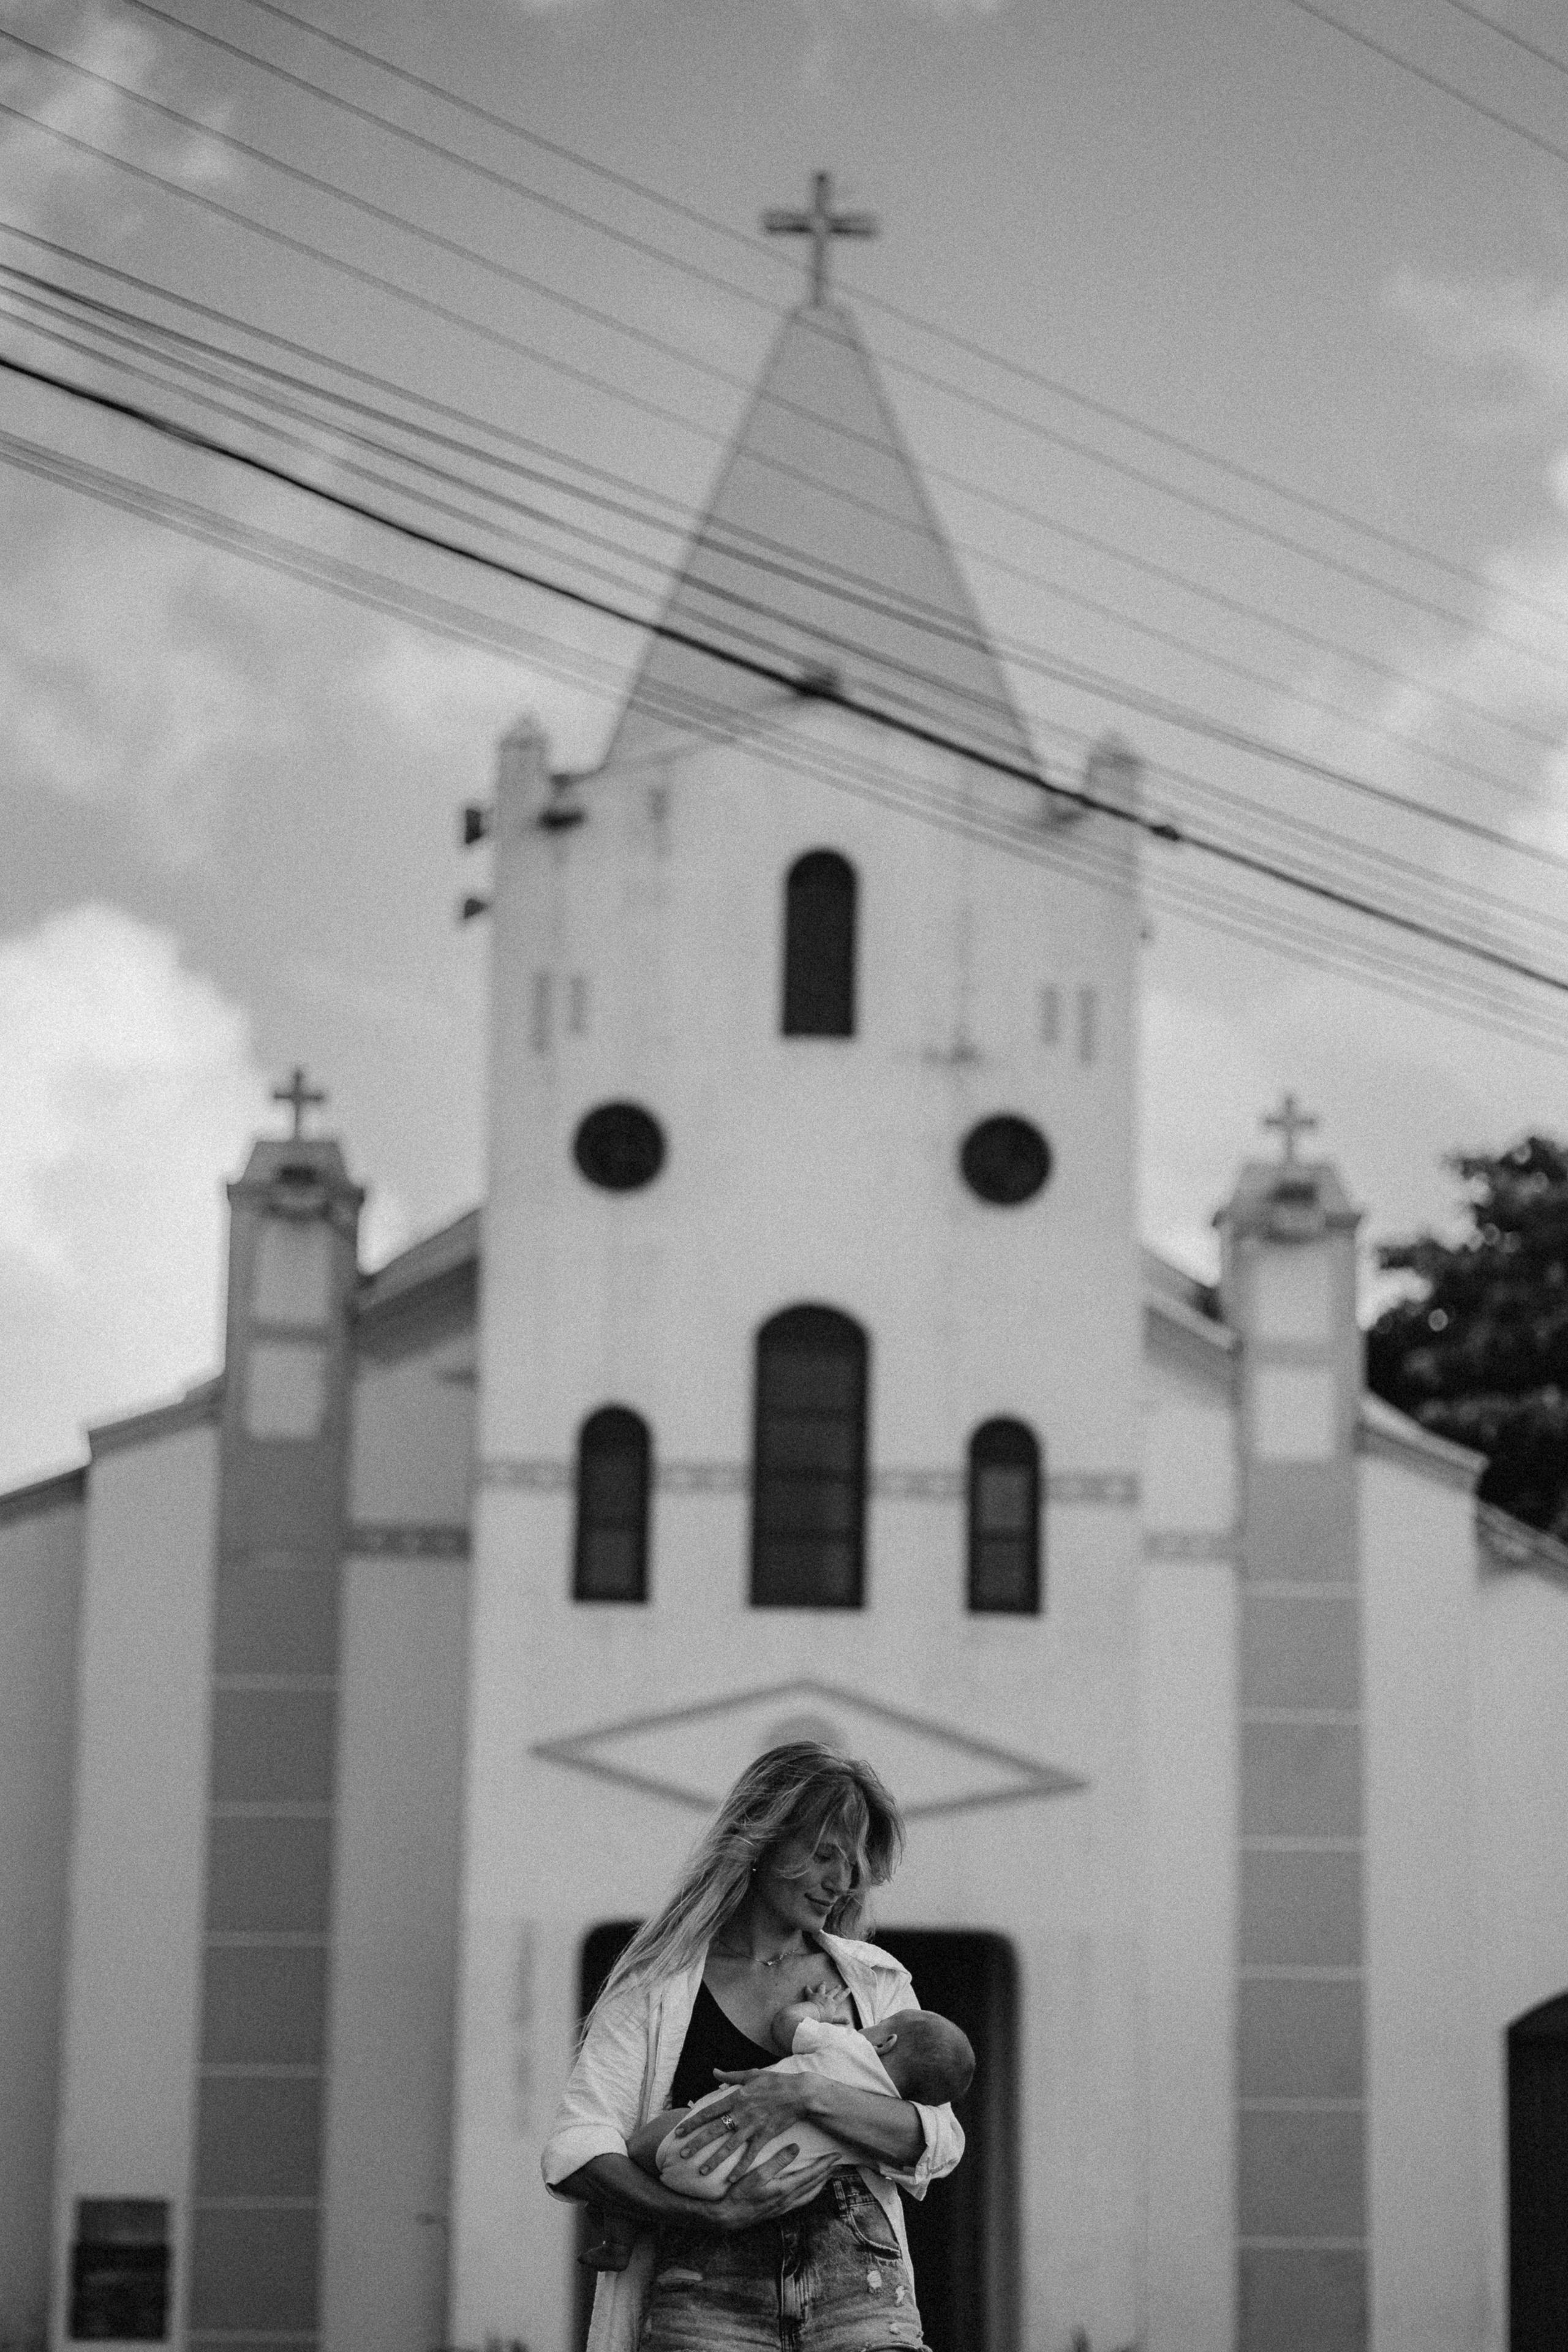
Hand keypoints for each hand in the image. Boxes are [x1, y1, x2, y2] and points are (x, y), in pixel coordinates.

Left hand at [671, 2067, 807, 2180]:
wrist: (799, 2093)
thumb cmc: (775, 2082)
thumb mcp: (751, 2074)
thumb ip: (730, 2075)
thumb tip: (714, 2071)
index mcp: (736, 2097)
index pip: (709, 2112)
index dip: (693, 2122)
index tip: (679, 2132)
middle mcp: (741, 2113)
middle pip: (714, 2131)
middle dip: (697, 2144)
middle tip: (681, 2155)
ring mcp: (753, 2126)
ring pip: (729, 2146)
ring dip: (714, 2160)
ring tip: (701, 2171)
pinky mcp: (765, 2136)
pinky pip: (750, 2155)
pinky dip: (740, 2168)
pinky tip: (730, 2180)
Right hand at [702, 2148, 840, 2229]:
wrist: (730, 2217)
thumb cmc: (741, 2194)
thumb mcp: (758, 2174)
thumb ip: (777, 2161)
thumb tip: (796, 2148)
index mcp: (786, 2189)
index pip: (811, 2174)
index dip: (825, 2164)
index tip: (836, 2156)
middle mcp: (789, 2200)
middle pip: (814, 2185)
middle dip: (827, 2173)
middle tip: (838, 2163)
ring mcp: (784, 2207)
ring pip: (810, 2195)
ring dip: (821, 2183)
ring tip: (828, 2175)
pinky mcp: (779, 2210)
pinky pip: (802, 2201)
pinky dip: (811, 2192)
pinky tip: (809, 2190)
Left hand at [797, 1977, 853, 2024]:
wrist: (813, 2013)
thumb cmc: (823, 2018)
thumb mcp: (833, 2020)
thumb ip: (840, 2019)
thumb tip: (848, 2021)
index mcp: (833, 2003)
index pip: (840, 1997)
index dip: (845, 1993)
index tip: (848, 1989)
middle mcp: (827, 1998)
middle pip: (833, 1992)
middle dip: (836, 1988)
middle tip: (839, 1985)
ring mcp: (819, 1995)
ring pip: (822, 1988)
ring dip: (823, 1985)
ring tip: (824, 1982)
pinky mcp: (812, 1995)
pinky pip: (809, 1991)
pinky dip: (808, 1988)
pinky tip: (806, 1986)